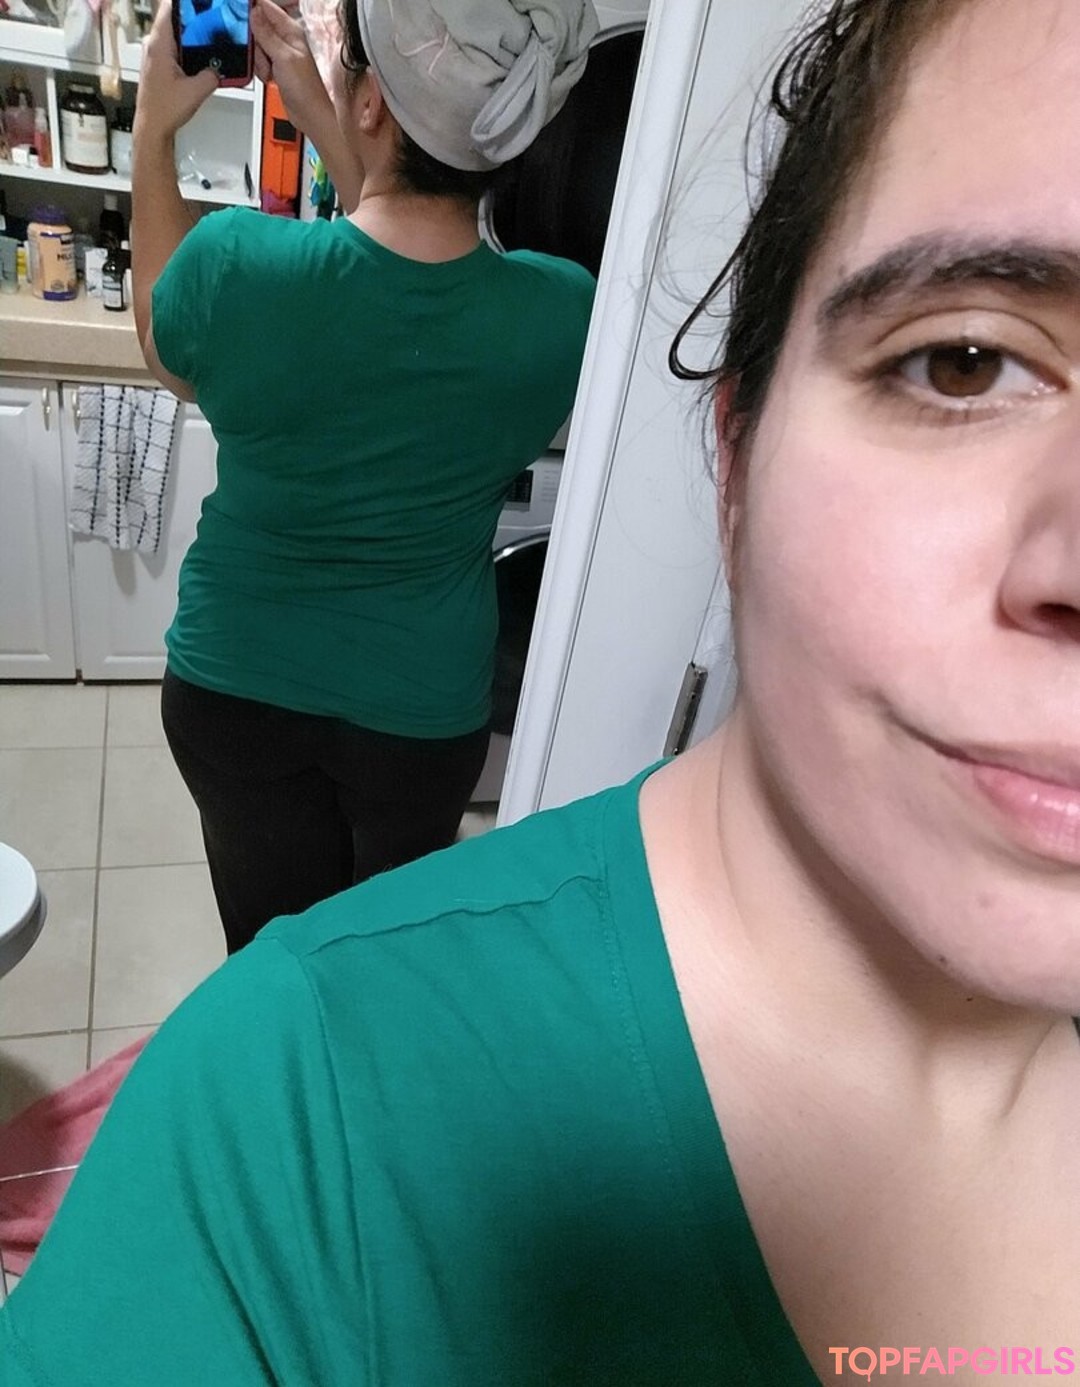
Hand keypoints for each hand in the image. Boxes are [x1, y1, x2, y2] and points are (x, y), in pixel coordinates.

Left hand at [135, 0, 218, 141]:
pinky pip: (174, 46)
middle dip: (193, 18)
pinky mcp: (158, 63)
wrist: (152, 127)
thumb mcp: (196, 91)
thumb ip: (212, 75)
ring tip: (207, 38)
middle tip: (210, 20)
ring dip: (190, 35)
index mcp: (159, 44)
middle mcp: (153, 45)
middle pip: (174, 19)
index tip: (200, 4)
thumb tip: (220, 68)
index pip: (169, 8)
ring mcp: (154, 54)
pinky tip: (199, 56)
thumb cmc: (163, 110)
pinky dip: (187, 48)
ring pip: (175, 33)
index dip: (185, 3)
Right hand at [250, 0, 331, 137]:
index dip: (252, 9)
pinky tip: (269, 77)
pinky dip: (260, 69)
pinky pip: (259, 60)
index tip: (242, 19)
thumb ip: (266, 33)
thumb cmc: (306, 89)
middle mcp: (285, 38)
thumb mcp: (283, 57)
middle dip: (255, 44)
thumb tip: (254, 11)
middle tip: (263, 56)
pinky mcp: (275, 65)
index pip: (266, 7)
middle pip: (257, 27)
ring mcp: (280, 52)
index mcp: (291, 30)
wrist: (309, 115)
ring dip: (258, 60)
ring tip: (269, 70)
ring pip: (256, 46)